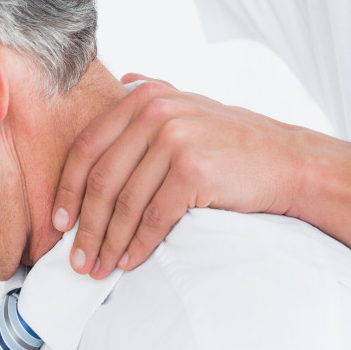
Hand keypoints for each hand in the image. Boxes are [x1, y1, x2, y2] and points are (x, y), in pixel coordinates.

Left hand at [55, 74, 308, 278]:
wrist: (291, 162)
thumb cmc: (236, 142)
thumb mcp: (191, 103)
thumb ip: (154, 94)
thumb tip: (121, 81)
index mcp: (143, 96)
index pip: (87, 147)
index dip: (67, 189)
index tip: (59, 222)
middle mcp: (155, 112)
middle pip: (101, 179)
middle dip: (85, 226)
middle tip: (75, 258)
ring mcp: (174, 140)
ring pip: (125, 203)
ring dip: (108, 243)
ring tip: (98, 268)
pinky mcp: (193, 171)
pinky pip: (153, 218)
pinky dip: (137, 245)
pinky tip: (130, 262)